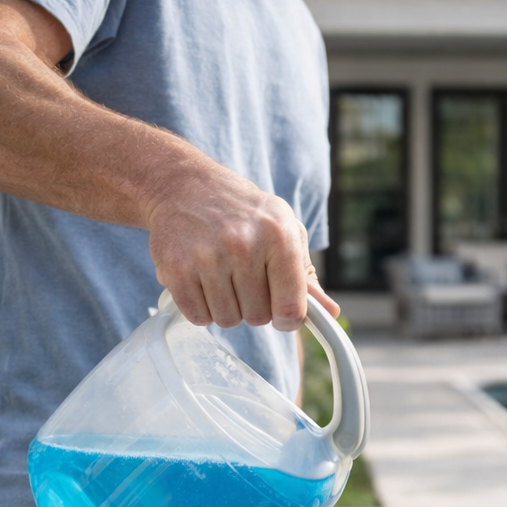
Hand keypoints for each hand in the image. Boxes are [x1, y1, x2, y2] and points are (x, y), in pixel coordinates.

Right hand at [146, 165, 340, 330]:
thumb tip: (330, 314)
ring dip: (226, 307)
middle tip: (242, 277)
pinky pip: (198, 317)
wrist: (186, 186)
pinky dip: (201, 308)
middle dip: (253, 306)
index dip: (288, 318)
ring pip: (227, 320)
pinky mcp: (175, 268)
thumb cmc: (244, 214)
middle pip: (258, 318)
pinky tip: (201, 280)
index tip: (280, 310)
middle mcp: (243, 245)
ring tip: (221, 275)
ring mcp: (207, 256)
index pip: (292, 308)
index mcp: (279, 236)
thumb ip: (305, 275)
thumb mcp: (283, 231)